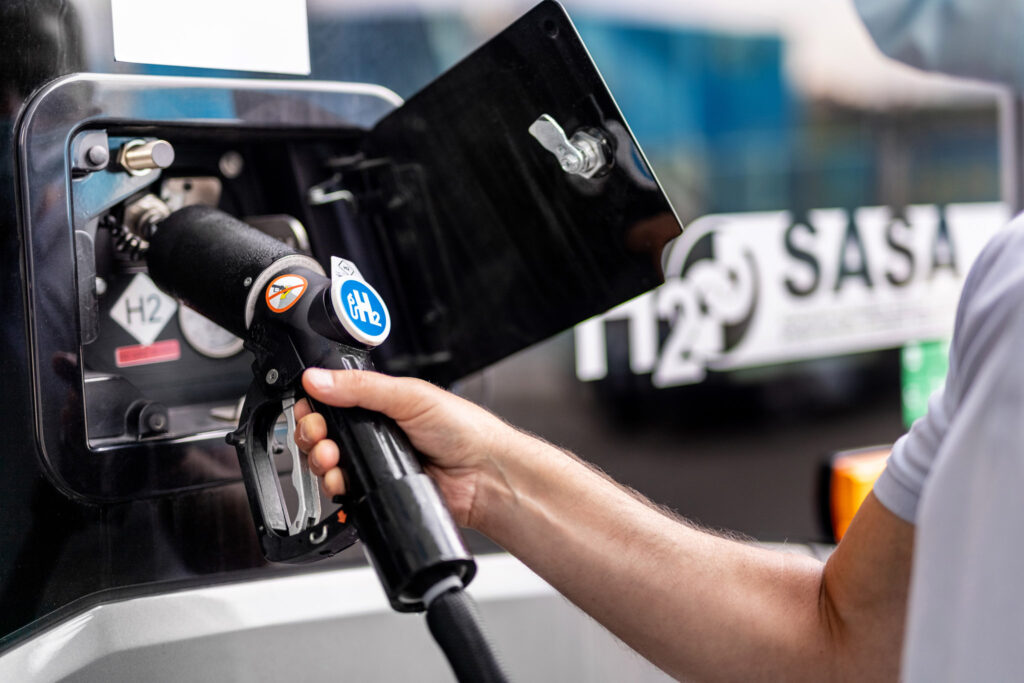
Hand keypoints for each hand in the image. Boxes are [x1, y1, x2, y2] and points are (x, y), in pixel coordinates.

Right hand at [293, 368, 518, 527]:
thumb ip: (361, 387)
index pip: (333, 401)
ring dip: (320, 461)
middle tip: (320, 436)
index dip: (315, 406)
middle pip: (323, 434)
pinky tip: (340, 482)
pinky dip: (335, 487)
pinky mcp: (377, 491)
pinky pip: (344, 492)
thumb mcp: (409, 395)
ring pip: (328, 464)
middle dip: (312, 435)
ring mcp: (375, 463)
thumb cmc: (464, 429)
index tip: (310, 410)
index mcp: (381, 403)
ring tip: (332, 460)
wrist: (484, 476)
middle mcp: (375, 433)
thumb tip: (318, 378)